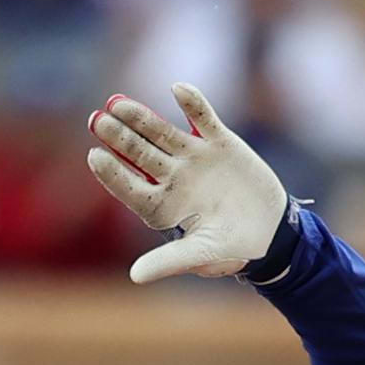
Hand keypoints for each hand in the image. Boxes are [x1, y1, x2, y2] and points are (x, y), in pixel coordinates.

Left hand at [88, 85, 291, 285]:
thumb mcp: (202, 254)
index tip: (93, 156)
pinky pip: (203, 118)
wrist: (271, 232)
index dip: (112, 173)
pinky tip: (177, 88)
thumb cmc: (232, 249)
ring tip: (118, 102)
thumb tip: (134, 276)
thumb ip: (169, 260)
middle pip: (139, 154)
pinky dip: (193, 103)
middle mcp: (173, 179)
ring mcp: (193, 159)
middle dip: (119, 137)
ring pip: (162, 132)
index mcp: (162, 207)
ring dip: (141, 117)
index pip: (131, 187)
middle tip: (96, 119)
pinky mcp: (219, 143)